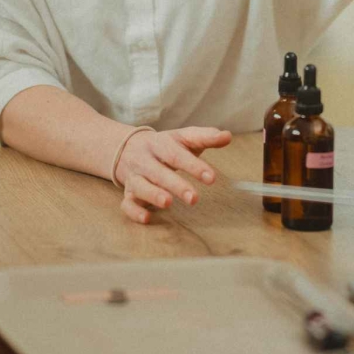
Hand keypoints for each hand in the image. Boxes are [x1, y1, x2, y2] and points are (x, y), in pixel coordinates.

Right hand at [114, 127, 231, 223]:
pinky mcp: (128, 194)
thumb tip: (227, 136)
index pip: (177, 154)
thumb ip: (205, 137)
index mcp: (160, 144)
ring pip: (140, 186)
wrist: (127, 148)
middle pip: (159, 172)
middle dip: (176, 185)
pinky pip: (127, 204)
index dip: (193, 165)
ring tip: (168, 203)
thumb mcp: (183, 138)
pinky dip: (135, 212)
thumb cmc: (165, 146)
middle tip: (194, 198)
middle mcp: (145, 160)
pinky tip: (148, 218)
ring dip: (153, 195)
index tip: (211, 178)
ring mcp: (134, 177)